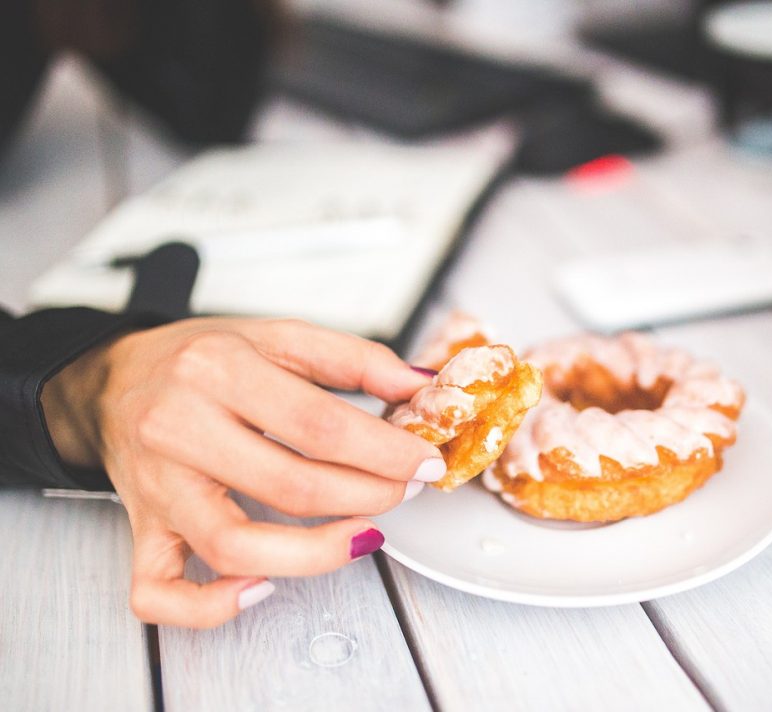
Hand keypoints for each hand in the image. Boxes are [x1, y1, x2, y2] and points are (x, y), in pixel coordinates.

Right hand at [42, 318, 442, 627]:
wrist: (113, 380)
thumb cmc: (202, 360)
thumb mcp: (278, 336)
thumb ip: (354, 359)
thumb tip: (422, 385)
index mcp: (218, 371)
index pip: (318, 425)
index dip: (386, 452)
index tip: (425, 463)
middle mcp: (180, 429)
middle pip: (291, 486)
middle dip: (368, 496)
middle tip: (404, 491)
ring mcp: (157, 488)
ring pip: (234, 546)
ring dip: (316, 554)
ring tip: (362, 534)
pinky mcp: (140, 530)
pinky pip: (159, 591)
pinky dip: (210, 607)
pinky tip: (263, 588)